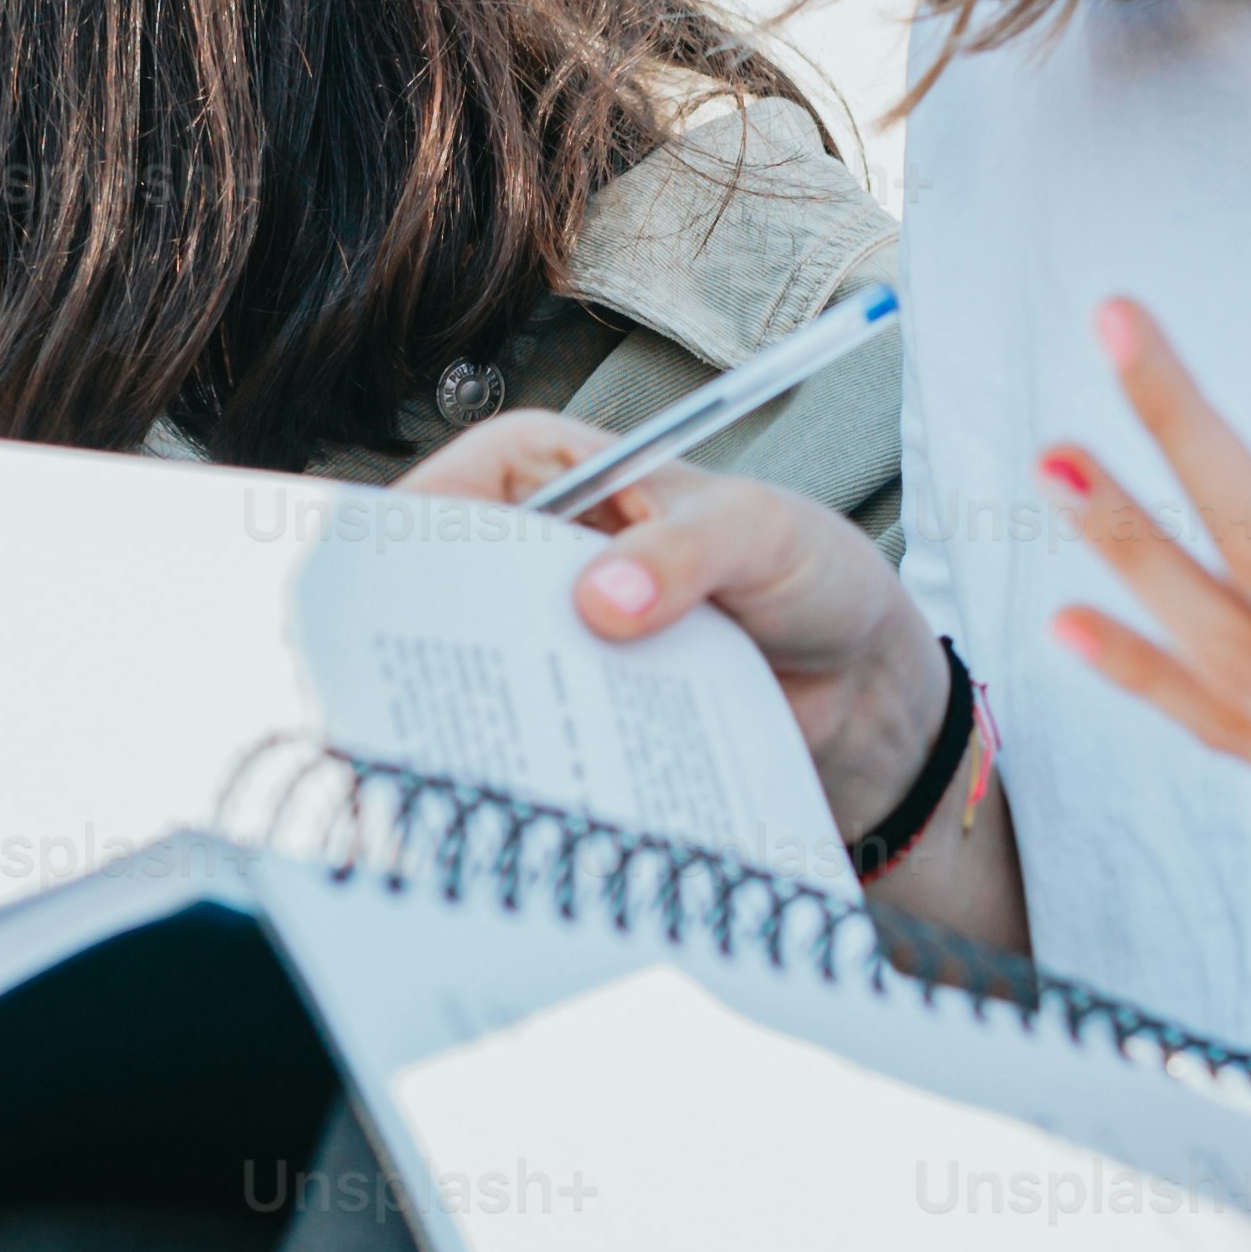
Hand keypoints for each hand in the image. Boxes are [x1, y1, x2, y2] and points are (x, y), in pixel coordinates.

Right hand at [400, 409, 961, 847]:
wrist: (868, 692)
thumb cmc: (817, 577)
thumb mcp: (764, 536)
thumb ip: (688, 554)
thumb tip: (602, 600)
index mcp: (570, 471)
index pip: (466, 480)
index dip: (415, 524)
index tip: (382, 580)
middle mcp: (547, 549)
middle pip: (449, 580)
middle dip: (424, 626)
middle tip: (397, 680)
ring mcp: (557, 634)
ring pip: (481, 661)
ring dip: (468, 700)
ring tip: (441, 745)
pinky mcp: (579, 706)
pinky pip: (531, 726)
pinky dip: (521, 749)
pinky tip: (509, 780)